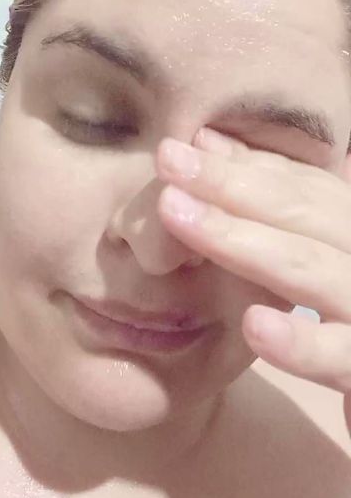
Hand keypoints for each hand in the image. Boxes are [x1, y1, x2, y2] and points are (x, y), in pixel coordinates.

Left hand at [156, 128, 350, 435]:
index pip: (297, 187)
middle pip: (302, 213)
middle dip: (229, 186)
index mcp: (349, 228)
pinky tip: (253, 324)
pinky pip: (340, 354)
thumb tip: (208, 142)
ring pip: (312, 270)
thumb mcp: (314, 248)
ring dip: (243, 242)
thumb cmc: (347, 312)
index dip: (235, 166)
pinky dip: (301, 342)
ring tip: (176, 217)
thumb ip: (269, 197)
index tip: (175, 152)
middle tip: (165, 162)